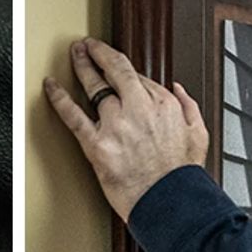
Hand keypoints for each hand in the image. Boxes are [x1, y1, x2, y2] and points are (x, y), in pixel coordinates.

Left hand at [44, 38, 210, 219]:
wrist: (170, 205)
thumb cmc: (182, 177)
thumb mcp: (199, 135)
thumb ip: (189, 106)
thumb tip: (178, 89)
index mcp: (164, 105)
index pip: (140, 78)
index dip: (125, 73)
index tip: (117, 69)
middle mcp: (139, 110)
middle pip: (115, 72)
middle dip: (100, 54)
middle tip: (89, 45)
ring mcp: (116, 125)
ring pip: (94, 88)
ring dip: (82, 68)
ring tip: (75, 55)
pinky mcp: (97, 145)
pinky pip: (74, 116)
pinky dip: (59, 98)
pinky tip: (51, 86)